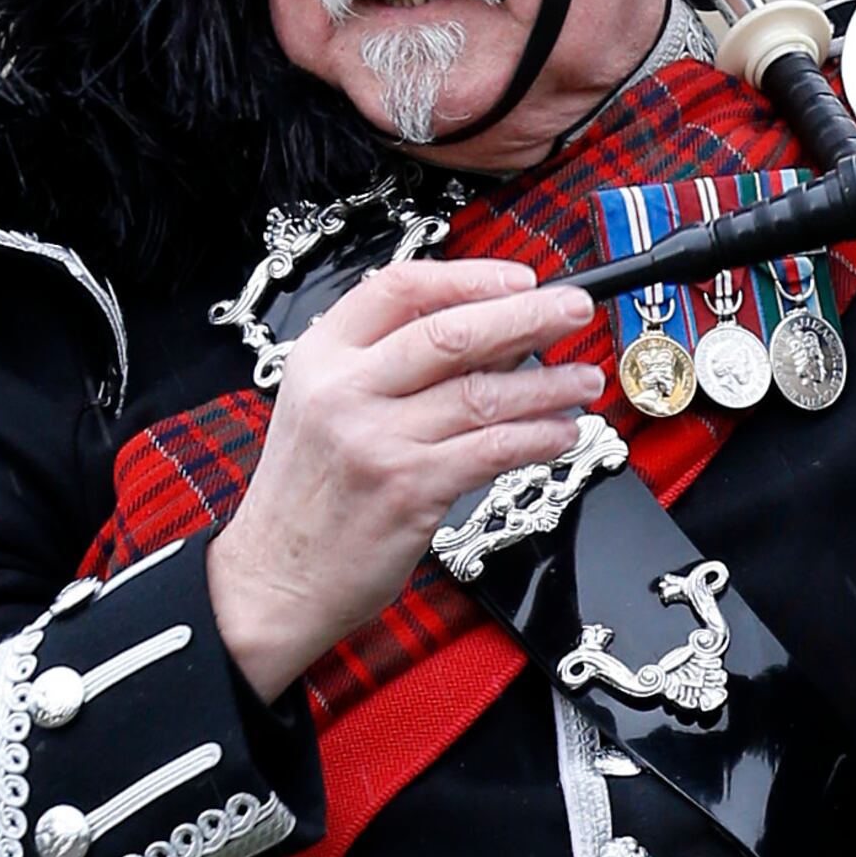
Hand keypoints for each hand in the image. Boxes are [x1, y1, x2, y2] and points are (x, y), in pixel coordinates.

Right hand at [206, 256, 600, 699]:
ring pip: (483, 394)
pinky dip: (537, 438)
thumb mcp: (320, 408)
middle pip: (453, 332)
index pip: (401, 288)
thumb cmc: (304, 498)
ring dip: (547, 384)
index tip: (517, 279)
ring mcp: (379, 440)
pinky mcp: (410, 490)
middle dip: (528, 316)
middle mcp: (347, 391)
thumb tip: (486, 338)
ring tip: (583, 380)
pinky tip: (562, 433)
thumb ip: (387, 367)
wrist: (271, 579)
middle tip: (574, 310)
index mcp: (322, 358)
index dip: (469, 277)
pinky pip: (492, 451)